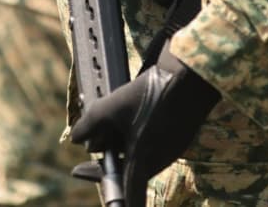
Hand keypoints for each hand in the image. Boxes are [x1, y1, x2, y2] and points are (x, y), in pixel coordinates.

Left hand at [69, 45, 219, 200]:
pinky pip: (155, 142)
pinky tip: (134, 111)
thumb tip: (76, 138)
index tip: (82, 174)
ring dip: (123, 141)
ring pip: (140, 153)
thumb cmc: (152, 93)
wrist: (191, 74)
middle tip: (93, 138)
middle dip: (108, 153)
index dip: (108, 192)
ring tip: (114, 116)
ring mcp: (172, 148)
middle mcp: (160, 159)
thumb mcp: (112, 106)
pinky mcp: (180, 135)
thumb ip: (89, 124)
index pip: (127, 194)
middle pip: (128, 168)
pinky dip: (139, 133)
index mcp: (144, 160)